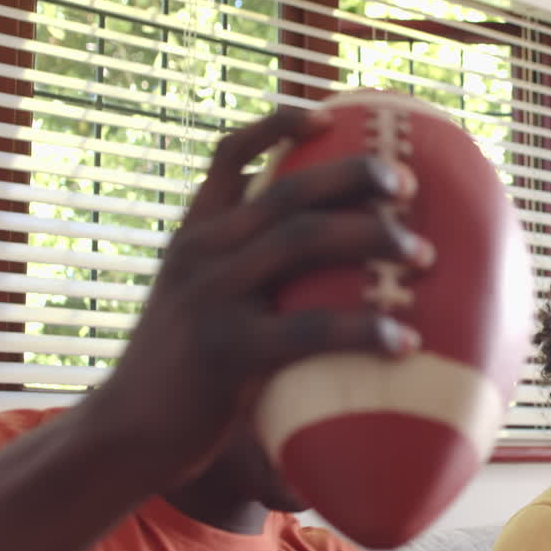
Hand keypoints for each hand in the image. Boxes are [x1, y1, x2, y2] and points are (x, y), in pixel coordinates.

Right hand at [89, 107, 431, 488]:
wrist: (125, 433)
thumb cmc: (184, 375)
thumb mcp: (201, 307)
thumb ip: (248, 282)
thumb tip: (327, 277)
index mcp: (196, 235)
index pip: (229, 156)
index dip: (279, 126)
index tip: (331, 116)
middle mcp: (201, 252)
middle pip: (288, 190)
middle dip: (355, 176)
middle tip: (408, 184)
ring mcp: (210, 295)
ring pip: (302, 241)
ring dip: (372, 238)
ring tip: (426, 255)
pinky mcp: (225, 348)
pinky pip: (308, 328)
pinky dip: (363, 329)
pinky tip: (405, 341)